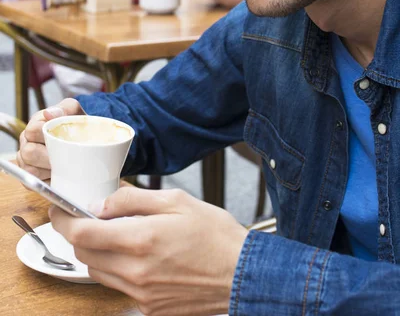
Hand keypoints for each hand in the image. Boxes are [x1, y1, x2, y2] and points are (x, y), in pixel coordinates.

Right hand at [17, 98, 85, 180]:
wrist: (88, 141)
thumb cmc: (78, 125)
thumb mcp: (75, 112)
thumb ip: (65, 108)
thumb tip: (48, 113)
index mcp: (35, 124)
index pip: (32, 131)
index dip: (48, 136)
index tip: (64, 138)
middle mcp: (27, 142)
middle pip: (29, 152)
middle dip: (50, 156)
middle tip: (67, 156)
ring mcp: (27, 160)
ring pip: (30, 169)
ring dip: (49, 169)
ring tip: (65, 165)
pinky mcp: (32, 176)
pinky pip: (34, 182)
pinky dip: (48, 180)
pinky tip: (59, 173)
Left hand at [50, 186, 247, 315]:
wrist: (241, 273)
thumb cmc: (214, 234)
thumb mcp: (176, 201)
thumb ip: (132, 200)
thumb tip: (101, 203)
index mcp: (141, 240)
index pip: (81, 234)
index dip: (63, 220)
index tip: (59, 209)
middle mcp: (135, 272)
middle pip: (84, 255)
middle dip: (79, 234)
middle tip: (87, 217)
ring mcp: (141, 294)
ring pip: (98, 272)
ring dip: (96, 252)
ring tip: (115, 234)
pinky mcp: (149, 308)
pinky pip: (118, 287)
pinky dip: (117, 269)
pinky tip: (137, 255)